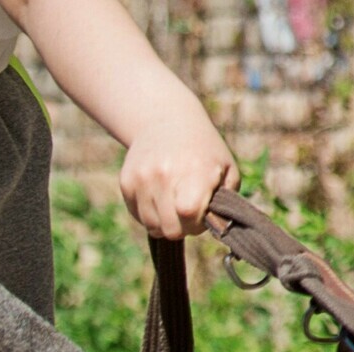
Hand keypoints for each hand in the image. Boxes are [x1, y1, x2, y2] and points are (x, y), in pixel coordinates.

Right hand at [119, 107, 240, 239]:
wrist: (166, 121)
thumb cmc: (204, 152)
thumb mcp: (227, 170)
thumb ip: (226, 202)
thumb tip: (218, 227)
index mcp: (194, 171)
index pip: (188, 214)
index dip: (197, 224)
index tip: (202, 214)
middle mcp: (164, 173)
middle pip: (170, 228)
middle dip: (183, 227)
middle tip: (189, 213)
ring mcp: (142, 177)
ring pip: (152, 225)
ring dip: (165, 223)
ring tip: (174, 205)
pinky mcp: (126, 182)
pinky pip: (138, 216)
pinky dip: (150, 215)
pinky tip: (160, 199)